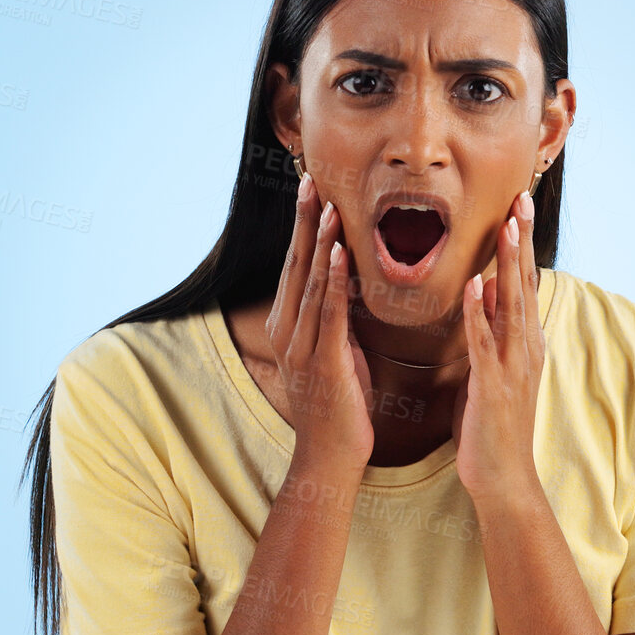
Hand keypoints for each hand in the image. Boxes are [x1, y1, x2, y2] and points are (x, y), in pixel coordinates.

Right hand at [265, 174, 374, 468]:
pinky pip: (328, 313)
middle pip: (295, 264)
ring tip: (326, 204)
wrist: (330, 454)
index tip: (310, 190)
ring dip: (319, 240)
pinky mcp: (323, 360)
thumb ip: (335, 317)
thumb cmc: (338, 404)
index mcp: (289, 326)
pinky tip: (337, 253)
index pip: (295, 266)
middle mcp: (287, 330)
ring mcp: (301, 346)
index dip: (302, 227)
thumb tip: (347, 283)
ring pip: (309, 282)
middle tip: (309, 179)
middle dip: (304, 221)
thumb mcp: (335, 351)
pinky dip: (332, 280)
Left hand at [452, 190, 544, 499]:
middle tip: (521, 198)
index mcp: (525, 343)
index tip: (519, 208)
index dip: (523, 246)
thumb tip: (485, 290)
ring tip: (506, 228)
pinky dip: (479, 314)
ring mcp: (513, 366)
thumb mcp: (492, 370)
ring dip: (508, 265)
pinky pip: (484, 343)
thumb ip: (490, 330)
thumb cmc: (492, 427)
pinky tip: (474, 287)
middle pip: (525, 284)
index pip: (525, 284)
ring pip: (511, 306)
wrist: (504, 478)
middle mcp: (526, 348)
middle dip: (522, 241)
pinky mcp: (493, 386)